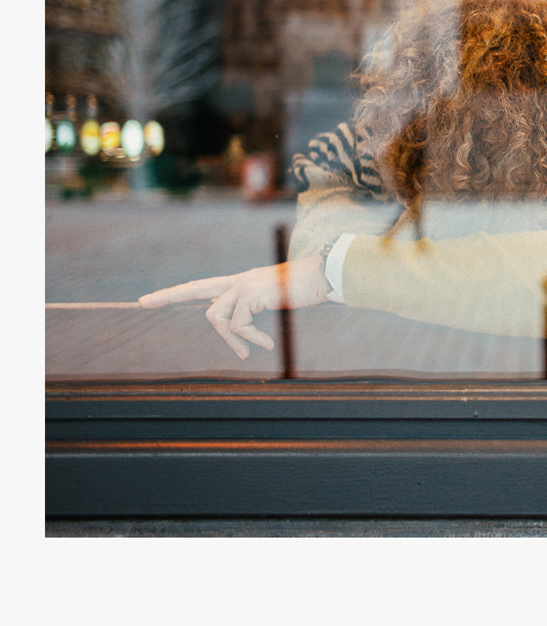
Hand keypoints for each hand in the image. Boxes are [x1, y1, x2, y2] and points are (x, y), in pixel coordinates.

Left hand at [139, 254, 329, 359]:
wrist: (325, 276)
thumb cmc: (305, 288)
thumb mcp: (272, 300)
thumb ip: (249, 308)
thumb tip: (228, 324)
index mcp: (242, 281)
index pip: (204, 286)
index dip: (178, 292)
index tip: (151, 298)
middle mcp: (238, 280)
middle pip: (196, 288)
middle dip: (169, 295)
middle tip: (142, 302)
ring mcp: (244, 285)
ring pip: (217, 316)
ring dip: (231, 339)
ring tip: (250, 350)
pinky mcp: (251, 293)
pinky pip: (239, 324)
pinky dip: (250, 338)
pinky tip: (266, 344)